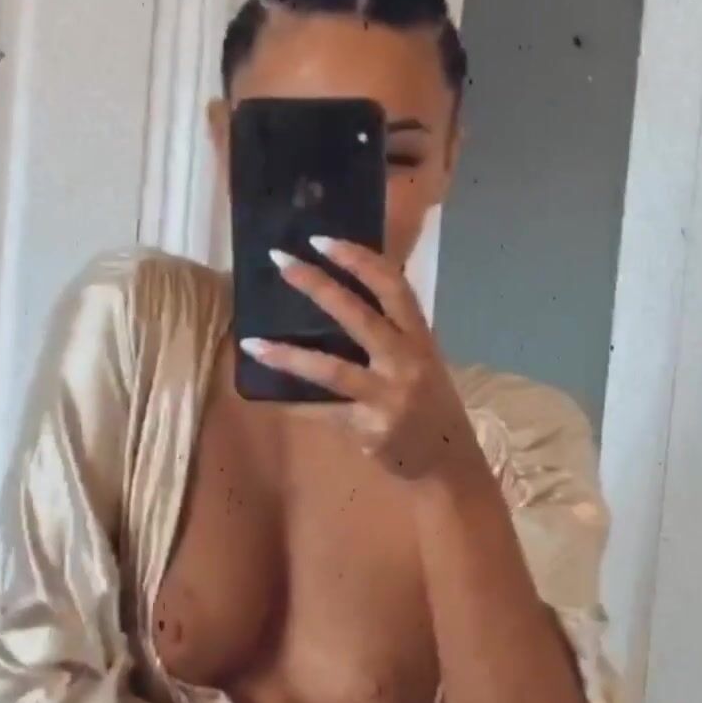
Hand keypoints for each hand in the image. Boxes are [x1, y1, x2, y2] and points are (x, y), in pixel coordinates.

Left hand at [240, 238, 483, 481]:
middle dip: (318, 286)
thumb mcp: (421, 361)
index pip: (392, 286)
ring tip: (252, 343)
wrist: (449, 462)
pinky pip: (323, 412)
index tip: (322, 240)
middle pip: (359, 316)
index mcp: (420, 338)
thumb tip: (334, 300)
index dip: (359, 259)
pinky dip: (294, 404)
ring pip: (332, 371)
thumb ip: (390, 335)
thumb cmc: (430, 404)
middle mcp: (407, 362)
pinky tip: (267, 397)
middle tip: (281, 262)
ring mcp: (389, 397)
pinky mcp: (371, 429)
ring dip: (288, 357)